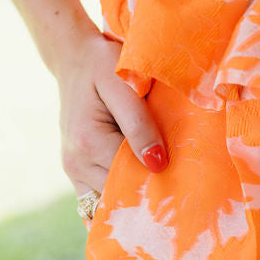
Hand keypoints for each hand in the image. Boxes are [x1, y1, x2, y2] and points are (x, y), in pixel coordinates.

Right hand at [53, 26, 168, 210]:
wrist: (74, 57)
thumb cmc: (103, 64)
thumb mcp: (123, 85)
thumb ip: (140, 124)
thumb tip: (157, 164)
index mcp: (88, 143)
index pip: (130, 177)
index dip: (158, 182)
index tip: (186, 185)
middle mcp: (75, 162)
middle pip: (118, 195)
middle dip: (147, 194)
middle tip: (180, 192)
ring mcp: (72, 168)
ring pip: (106, 202)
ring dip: (131, 198)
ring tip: (161, 192)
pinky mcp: (75, 169)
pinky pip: (96, 197)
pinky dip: (117, 197)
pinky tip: (139, 191)